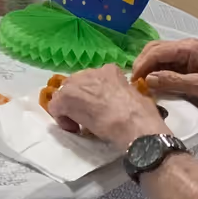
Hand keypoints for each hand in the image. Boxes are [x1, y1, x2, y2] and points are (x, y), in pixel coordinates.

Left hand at [46, 65, 163, 153]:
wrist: (135, 124)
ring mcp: (77, 83)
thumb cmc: (142, 115)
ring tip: (80, 124)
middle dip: (79, 101)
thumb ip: (123, 94)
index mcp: (110, 71)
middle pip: (76, 85)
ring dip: (70, 109)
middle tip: (87, 117)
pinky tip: (74, 128)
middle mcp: (91, 72)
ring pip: (64, 94)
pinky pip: (56, 106)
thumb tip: (121, 101)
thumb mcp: (136, 97)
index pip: (94, 80)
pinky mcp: (66, 97)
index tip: (98, 109)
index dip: (94, 96)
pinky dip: (62, 118)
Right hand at [133, 39, 197, 125]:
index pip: (157, 51)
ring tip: (141, 83)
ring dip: (148, 68)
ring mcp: (186, 54)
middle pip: (154, 49)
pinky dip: (156, 72)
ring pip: (158, 56)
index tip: (133, 80)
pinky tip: (152, 83)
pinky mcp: (187, 63)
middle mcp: (186, 46)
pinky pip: (166, 64)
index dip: (142, 65)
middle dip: (142, 64)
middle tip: (134, 82)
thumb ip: (172, 81)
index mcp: (188, 47)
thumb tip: (148, 79)